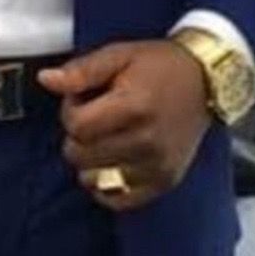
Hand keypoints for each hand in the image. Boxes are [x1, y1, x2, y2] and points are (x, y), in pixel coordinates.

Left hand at [36, 40, 212, 211]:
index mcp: (134, 106)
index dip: (71, 110)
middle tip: (97, 117)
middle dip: (78, 135)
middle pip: (80, 154)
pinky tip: (111, 163)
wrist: (208, 80)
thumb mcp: (119, 55)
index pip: (76, 126)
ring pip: (93, 179)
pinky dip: (107, 185)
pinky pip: (118, 200)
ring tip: (108, 138)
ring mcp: (157, 165)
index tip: (85, 99)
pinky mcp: (165, 181)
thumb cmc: (160, 65)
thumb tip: (46, 80)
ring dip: (90, 161)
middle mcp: (147, 141)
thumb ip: (82, 71)